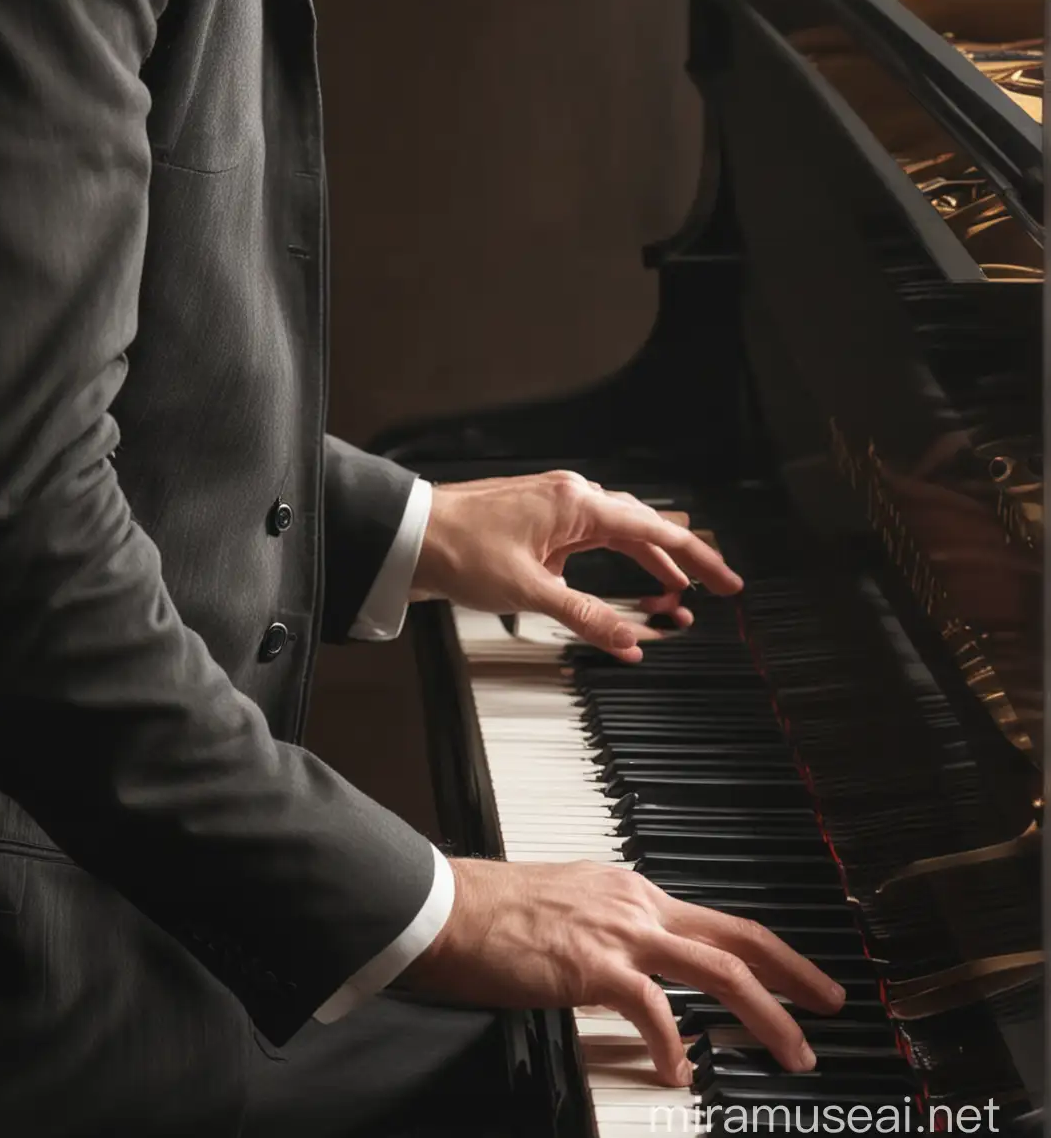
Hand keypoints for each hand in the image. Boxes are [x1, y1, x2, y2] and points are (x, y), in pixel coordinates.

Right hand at [401, 857, 844, 1085]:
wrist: (445, 906)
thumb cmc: (491, 913)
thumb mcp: (568, 909)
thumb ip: (606, 932)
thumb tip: (628, 968)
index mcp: (631, 891)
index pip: (718, 921)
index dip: (768, 951)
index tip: (799, 977)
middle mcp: (636, 903)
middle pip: (738, 938)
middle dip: (794, 974)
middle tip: (831, 1006)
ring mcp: (619, 932)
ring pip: (718, 970)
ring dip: (765, 1014)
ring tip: (792, 1052)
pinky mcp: (593, 965)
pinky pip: (653, 1008)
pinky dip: (675, 1044)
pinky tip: (679, 1073)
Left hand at [411, 469, 742, 659]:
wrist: (409, 535)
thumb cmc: (460, 548)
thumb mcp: (531, 591)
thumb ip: (587, 616)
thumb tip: (630, 640)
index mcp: (576, 504)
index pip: (654, 530)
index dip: (697, 558)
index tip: (728, 581)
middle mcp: (570, 497)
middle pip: (642, 526)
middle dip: (681, 558)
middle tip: (714, 588)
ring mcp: (552, 508)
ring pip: (616, 532)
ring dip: (647, 560)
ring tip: (674, 591)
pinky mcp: (536, 523)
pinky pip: (589, 539)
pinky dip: (612, 560)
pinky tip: (616, 584)